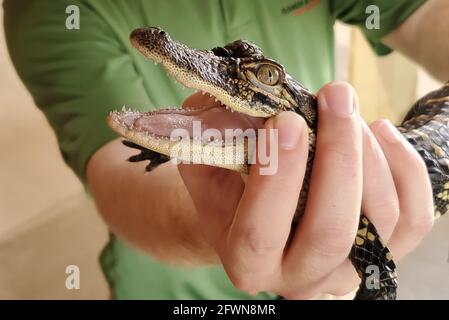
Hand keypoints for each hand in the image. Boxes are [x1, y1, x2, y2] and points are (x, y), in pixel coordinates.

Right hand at [178, 81, 433, 297]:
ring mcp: (345, 269)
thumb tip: (249, 101)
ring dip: (368, 154)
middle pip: (331, 231)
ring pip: (379, 221)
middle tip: (334, 97)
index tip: (287, 121)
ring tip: (345, 108)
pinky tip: (380, 132)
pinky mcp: (381, 252)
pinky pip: (414, 218)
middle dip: (338, 156)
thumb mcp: (206, 162)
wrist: (252, 212)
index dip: (277, 177)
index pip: (261, 233)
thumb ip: (213, 135)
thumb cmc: (227, 189)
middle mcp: (299, 276)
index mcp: (247, 261)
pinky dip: (405, 169)